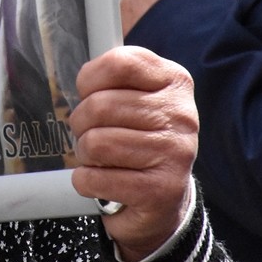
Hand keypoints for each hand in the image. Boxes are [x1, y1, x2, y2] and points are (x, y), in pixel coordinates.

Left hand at [69, 46, 197, 261]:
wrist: (165, 198)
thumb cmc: (141, 138)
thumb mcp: (137, 96)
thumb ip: (113, 77)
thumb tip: (82, 76)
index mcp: (174, 81)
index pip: (119, 64)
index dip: (89, 79)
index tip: (89, 94)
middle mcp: (181, 115)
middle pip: (100, 106)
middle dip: (81, 123)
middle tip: (90, 133)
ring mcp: (174, 153)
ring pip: (96, 143)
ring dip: (84, 154)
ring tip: (98, 158)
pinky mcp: (161, 190)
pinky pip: (95, 178)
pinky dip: (86, 181)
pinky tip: (101, 180)